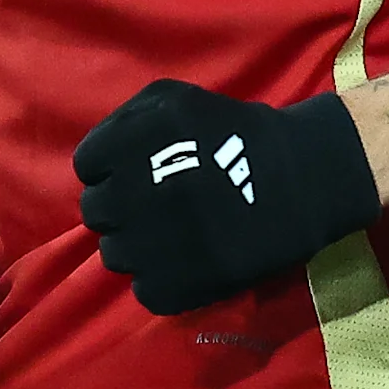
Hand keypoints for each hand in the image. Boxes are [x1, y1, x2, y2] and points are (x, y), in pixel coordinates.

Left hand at [73, 81, 380, 316]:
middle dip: (122, 206)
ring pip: (115, 254)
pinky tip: (189, 260)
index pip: (87, 166)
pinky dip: (162, 279)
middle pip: (96, 212)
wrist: (301, 179)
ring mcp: (150, 245)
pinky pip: (144, 289)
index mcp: (129, 145)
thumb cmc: (236, 133)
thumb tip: (97, 162)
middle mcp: (131, 194)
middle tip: (156, 204)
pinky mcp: (174, 285)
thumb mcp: (174, 99)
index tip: (137, 172)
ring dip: (138, 244)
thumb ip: (125, 123)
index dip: (111, 169)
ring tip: (174, 234)